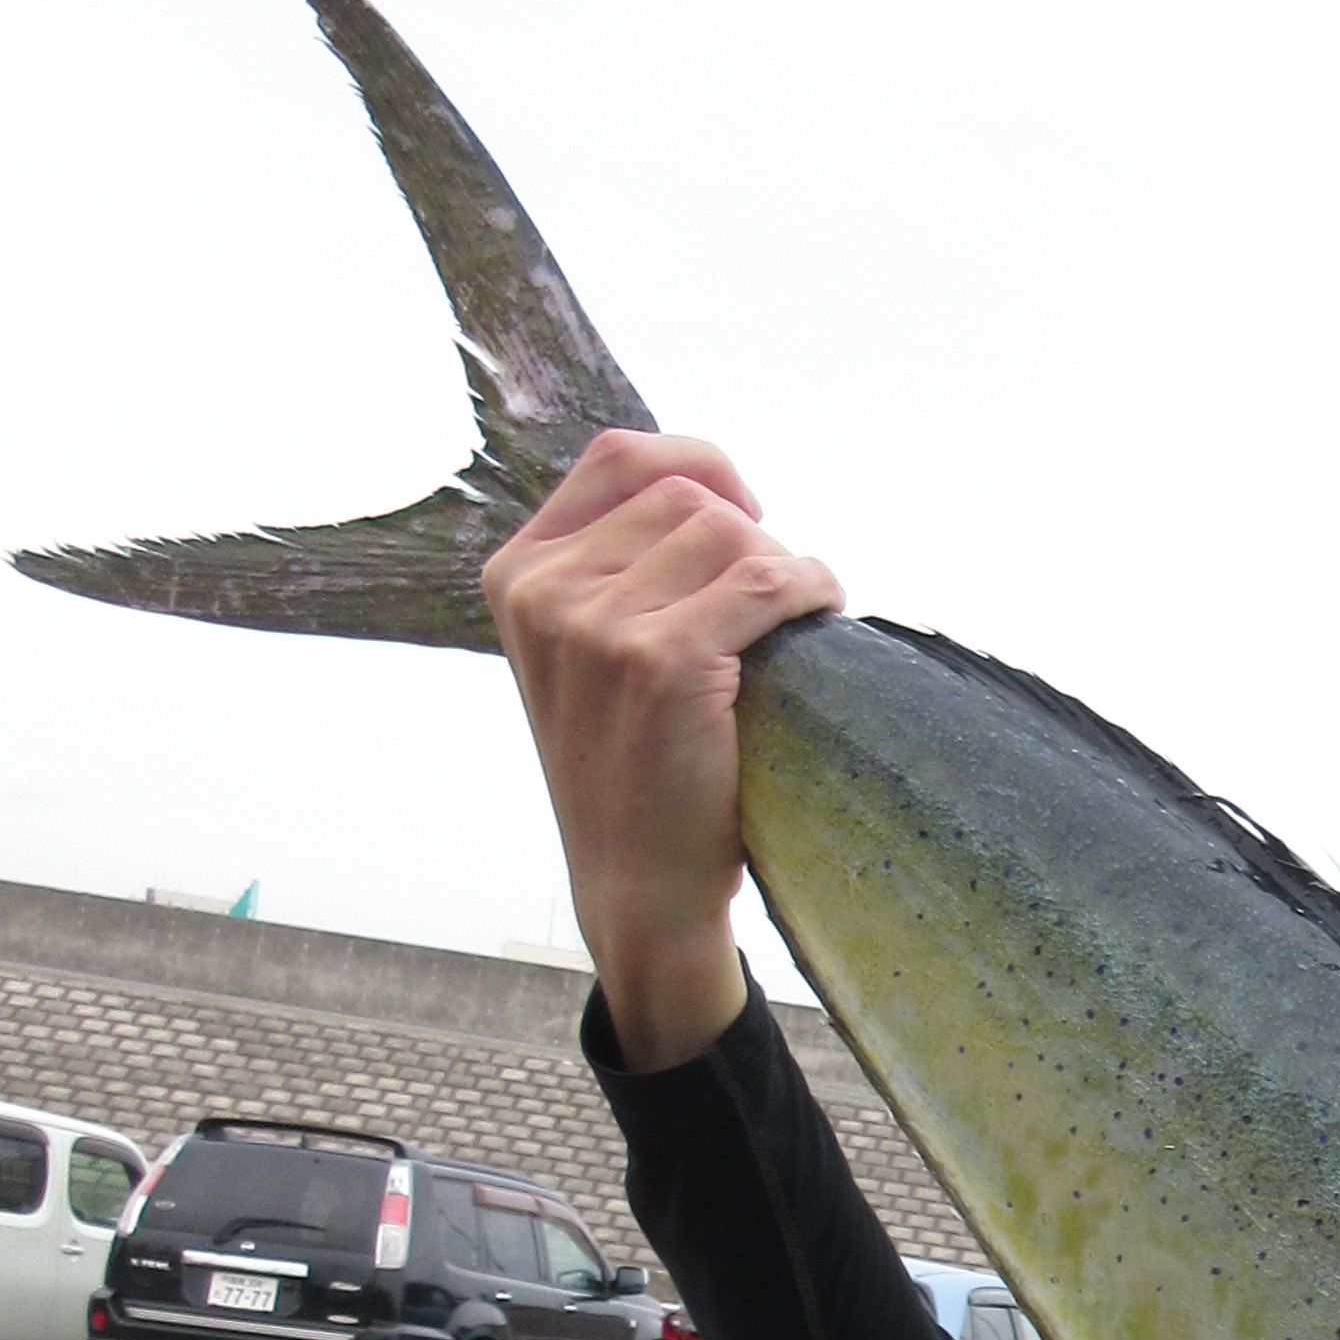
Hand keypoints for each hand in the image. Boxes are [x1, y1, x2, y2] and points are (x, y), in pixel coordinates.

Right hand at [481, 430, 842, 1068]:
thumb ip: (613, 569)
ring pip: (732, 533)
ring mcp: (598, 626)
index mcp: (519, 575)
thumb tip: (714, 489)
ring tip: (795, 621)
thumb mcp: (585, 655)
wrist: (636, 883)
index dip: (699, 466)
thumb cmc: (630, 767)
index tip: (744, 515)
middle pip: (685, 495)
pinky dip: (810, 590)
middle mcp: (545, 591)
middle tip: (777, 599)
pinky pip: (767, 581)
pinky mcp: (663, 663)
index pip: (619, 456)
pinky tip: (820, 620)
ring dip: (785, 568)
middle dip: (751, 535)